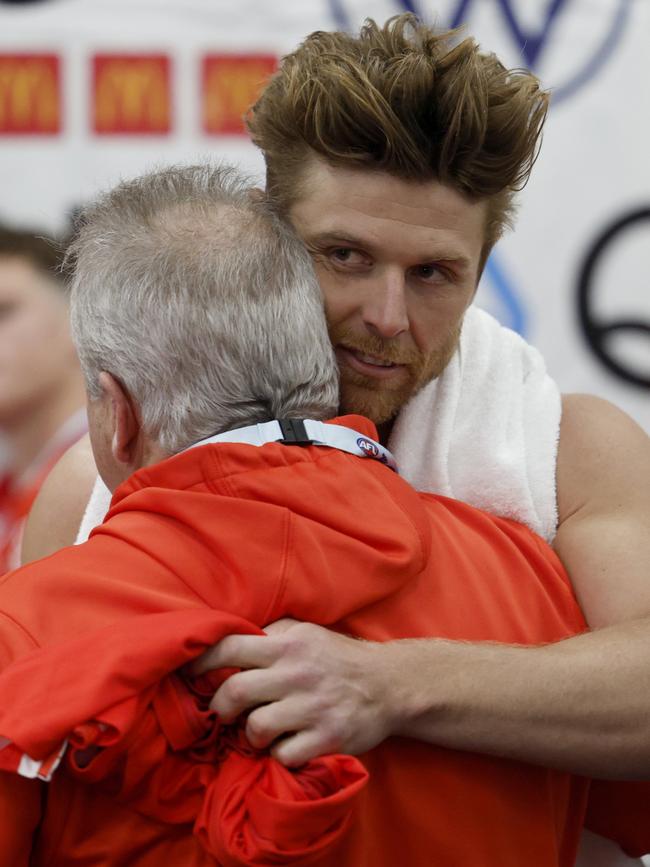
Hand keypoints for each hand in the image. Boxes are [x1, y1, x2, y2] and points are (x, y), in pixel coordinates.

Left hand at [191, 619, 395, 766]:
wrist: (390, 685)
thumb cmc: (339, 658)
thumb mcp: (307, 633)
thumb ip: (271, 634)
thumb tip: (230, 639)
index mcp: (289, 643)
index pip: (231, 646)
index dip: (202, 660)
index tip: (189, 673)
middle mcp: (298, 672)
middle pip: (236, 691)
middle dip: (220, 707)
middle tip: (223, 713)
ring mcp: (313, 706)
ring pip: (256, 727)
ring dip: (251, 734)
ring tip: (261, 731)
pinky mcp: (327, 737)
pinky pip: (283, 755)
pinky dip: (279, 755)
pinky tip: (288, 745)